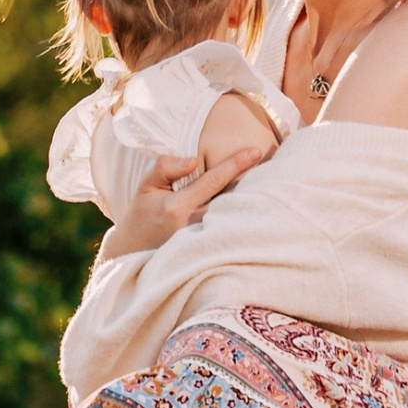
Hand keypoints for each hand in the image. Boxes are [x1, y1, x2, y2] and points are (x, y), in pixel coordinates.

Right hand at [100, 149, 265, 258]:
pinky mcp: (206, 256)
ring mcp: (200, 244)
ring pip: (233, 220)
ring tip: (274, 187)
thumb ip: (165, 168)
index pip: (213, 181)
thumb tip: (192, 160)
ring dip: (252, 204)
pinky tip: (259, 213)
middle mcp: (191, 227)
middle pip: (231, 202)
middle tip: (277, 165)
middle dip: (254, 186)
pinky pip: (229, 234)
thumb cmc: (141, 216)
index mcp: (177, 207)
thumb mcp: (145, 187)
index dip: (236, 164)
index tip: (256, 151)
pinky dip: (243, 222)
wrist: (130, 256)